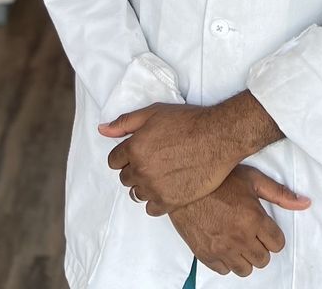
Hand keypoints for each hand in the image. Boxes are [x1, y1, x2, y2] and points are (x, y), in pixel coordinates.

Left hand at [99, 92, 283, 213]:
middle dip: (135, 169)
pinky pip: (151, 209)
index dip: (125, 155)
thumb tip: (102, 130)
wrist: (218, 137)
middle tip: (154, 160)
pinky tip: (168, 187)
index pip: (114, 161)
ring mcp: (155, 188)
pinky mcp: (170, 201)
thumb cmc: (188, 121)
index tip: (139, 152)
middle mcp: (141, 170)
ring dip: (145, 185)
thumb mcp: (154, 112)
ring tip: (162, 174)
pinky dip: (156, 200)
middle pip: (125, 178)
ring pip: (137, 194)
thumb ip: (126, 122)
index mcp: (134, 148)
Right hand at [169, 165, 309, 277]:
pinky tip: (224, 243)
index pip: (277, 244)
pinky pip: (224, 271)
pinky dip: (227, 261)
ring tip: (239, 239)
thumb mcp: (253, 179)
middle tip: (252, 231)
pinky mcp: (205, 255)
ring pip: (245, 269)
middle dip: (261, 246)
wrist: (185, 184)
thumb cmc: (220, 178)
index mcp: (254, 219)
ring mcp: (221, 249)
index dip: (273, 235)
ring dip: (245, 256)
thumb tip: (306, 203)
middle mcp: (239, 238)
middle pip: (263, 259)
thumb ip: (281, 194)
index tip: (266, 227)